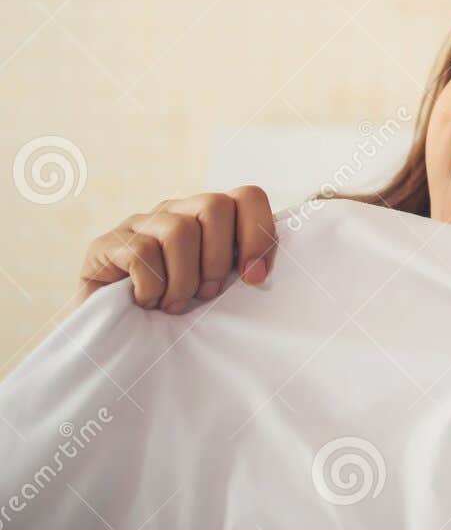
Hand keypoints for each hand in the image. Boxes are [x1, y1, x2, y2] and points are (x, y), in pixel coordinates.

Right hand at [75, 186, 278, 311]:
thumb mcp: (216, 287)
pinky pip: (142, 253)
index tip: (255, 278)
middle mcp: (176, 210)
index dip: (258, 234)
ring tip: (174, 304)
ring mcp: (140, 223)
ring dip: (184, 279)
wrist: (114, 333)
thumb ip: (240, 269)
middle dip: (217, 258)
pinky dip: (152, 287)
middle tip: (206, 294)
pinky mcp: (107, 243)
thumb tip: (264, 272)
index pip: (248, 196)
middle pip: (215, 205)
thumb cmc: (176, 309)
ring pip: (179, 231)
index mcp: (209, 216)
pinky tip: (146, 301)